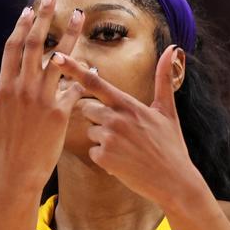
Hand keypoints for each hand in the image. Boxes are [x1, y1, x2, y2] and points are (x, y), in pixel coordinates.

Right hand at [0, 0, 84, 191]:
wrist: (15, 174)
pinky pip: (74, 87)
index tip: (29, 10)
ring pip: (59, 59)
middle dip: (44, 18)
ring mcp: (42, 100)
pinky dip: (84, 75)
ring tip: (80, 16)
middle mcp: (23, 89)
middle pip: (35, 44)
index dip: (21, 26)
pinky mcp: (60, 113)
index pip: (13, 47)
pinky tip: (92, 63)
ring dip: (71, 35)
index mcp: (4, 87)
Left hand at [51, 46, 208, 210]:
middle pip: (87, 109)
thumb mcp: (167, 110)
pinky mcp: (104, 157)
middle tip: (123, 132)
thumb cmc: (171, 146)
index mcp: (128, 104)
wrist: (174, 181)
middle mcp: (116, 117)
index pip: (95, 82)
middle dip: (98, 118)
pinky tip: (123, 162)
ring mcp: (109, 137)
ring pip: (90, 131)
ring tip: (127, 148)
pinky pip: (93, 151)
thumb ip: (163, 79)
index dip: (73, 69)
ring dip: (103, 140)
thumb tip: (173, 48)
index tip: (56, 56)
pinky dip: (105, 158)